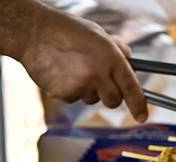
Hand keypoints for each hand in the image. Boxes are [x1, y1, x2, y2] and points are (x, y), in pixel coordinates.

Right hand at [19, 8, 147, 121]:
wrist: (32, 32)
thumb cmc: (67, 31)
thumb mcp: (100, 35)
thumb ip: (118, 51)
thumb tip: (131, 65)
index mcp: (111, 58)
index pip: (132, 88)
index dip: (139, 105)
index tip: (143, 116)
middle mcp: (98, 74)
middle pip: (113, 101)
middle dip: (110, 95)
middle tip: (99, 81)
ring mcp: (81, 85)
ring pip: (92, 100)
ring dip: (88, 90)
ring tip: (74, 69)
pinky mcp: (64, 93)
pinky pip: (74, 99)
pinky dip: (70, 90)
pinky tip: (62, 73)